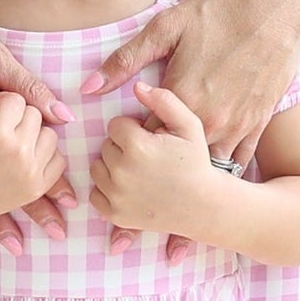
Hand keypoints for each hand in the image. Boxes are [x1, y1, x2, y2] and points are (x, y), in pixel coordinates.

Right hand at [0, 86, 70, 256]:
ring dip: (33, 133)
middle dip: (18, 116)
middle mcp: (17, 154)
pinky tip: (24, 154)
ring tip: (11, 140)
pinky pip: (58, 159)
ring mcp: (30, 173)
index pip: (16, 100)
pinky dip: (44, 153)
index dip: (1, 102)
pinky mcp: (37, 187)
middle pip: (34, 114)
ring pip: (49, 134)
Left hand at [81, 0, 299, 262]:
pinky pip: (235, 165)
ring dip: (175, 185)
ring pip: (200, 169)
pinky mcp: (256, 125)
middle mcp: (208, 121)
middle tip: (135, 159)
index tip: (119, 140)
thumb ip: (127, 61)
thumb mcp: (166, 29)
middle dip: (143, 161)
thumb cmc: (219, 13)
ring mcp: (235, 126)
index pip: (136, 134)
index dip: (124, 137)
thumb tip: (90, 87)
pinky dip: (218, 183)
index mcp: (181, 99)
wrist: (277, 9)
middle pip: (164, 158)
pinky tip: (206, 203)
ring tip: (158, 197)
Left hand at [89, 82, 218, 254]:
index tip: (150, 139)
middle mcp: (122, 172)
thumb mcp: (189, 125)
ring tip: (140, 170)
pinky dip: (109, 190)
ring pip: (98, 167)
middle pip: (106, 145)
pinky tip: (131, 187)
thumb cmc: (196, 162)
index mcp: (137, 146)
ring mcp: (117, 196)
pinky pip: (96, 193)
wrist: (203, 205)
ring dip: (113, 166)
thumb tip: (137, 86)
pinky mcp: (115, 215)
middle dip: (123, 147)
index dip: (133, 129)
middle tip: (148, 156)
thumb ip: (164, 101)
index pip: (116, 125)